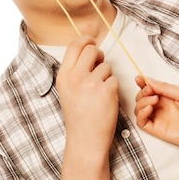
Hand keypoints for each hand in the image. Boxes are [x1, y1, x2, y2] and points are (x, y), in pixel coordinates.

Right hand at [56, 35, 119, 154]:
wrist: (85, 139)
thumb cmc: (79, 116)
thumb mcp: (67, 90)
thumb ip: (74, 70)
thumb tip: (87, 48)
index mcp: (63, 76)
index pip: (74, 45)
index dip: (86, 39)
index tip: (92, 41)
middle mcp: (75, 77)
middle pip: (92, 49)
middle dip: (99, 55)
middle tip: (99, 66)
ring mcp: (91, 84)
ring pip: (106, 66)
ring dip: (107, 76)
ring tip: (99, 94)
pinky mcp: (107, 90)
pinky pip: (114, 79)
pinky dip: (113, 89)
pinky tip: (105, 101)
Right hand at [134, 76, 178, 158]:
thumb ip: (164, 87)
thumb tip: (148, 80)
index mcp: (168, 96)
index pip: (151, 89)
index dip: (143, 83)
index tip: (139, 79)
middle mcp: (162, 107)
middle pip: (142, 98)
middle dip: (142, 92)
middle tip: (149, 91)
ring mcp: (159, 118)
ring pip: (139, 109)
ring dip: (141, 102)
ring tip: (153, 100)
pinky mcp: (157, 129)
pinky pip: (141, 122)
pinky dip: (141, 114)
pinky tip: (149, 108)